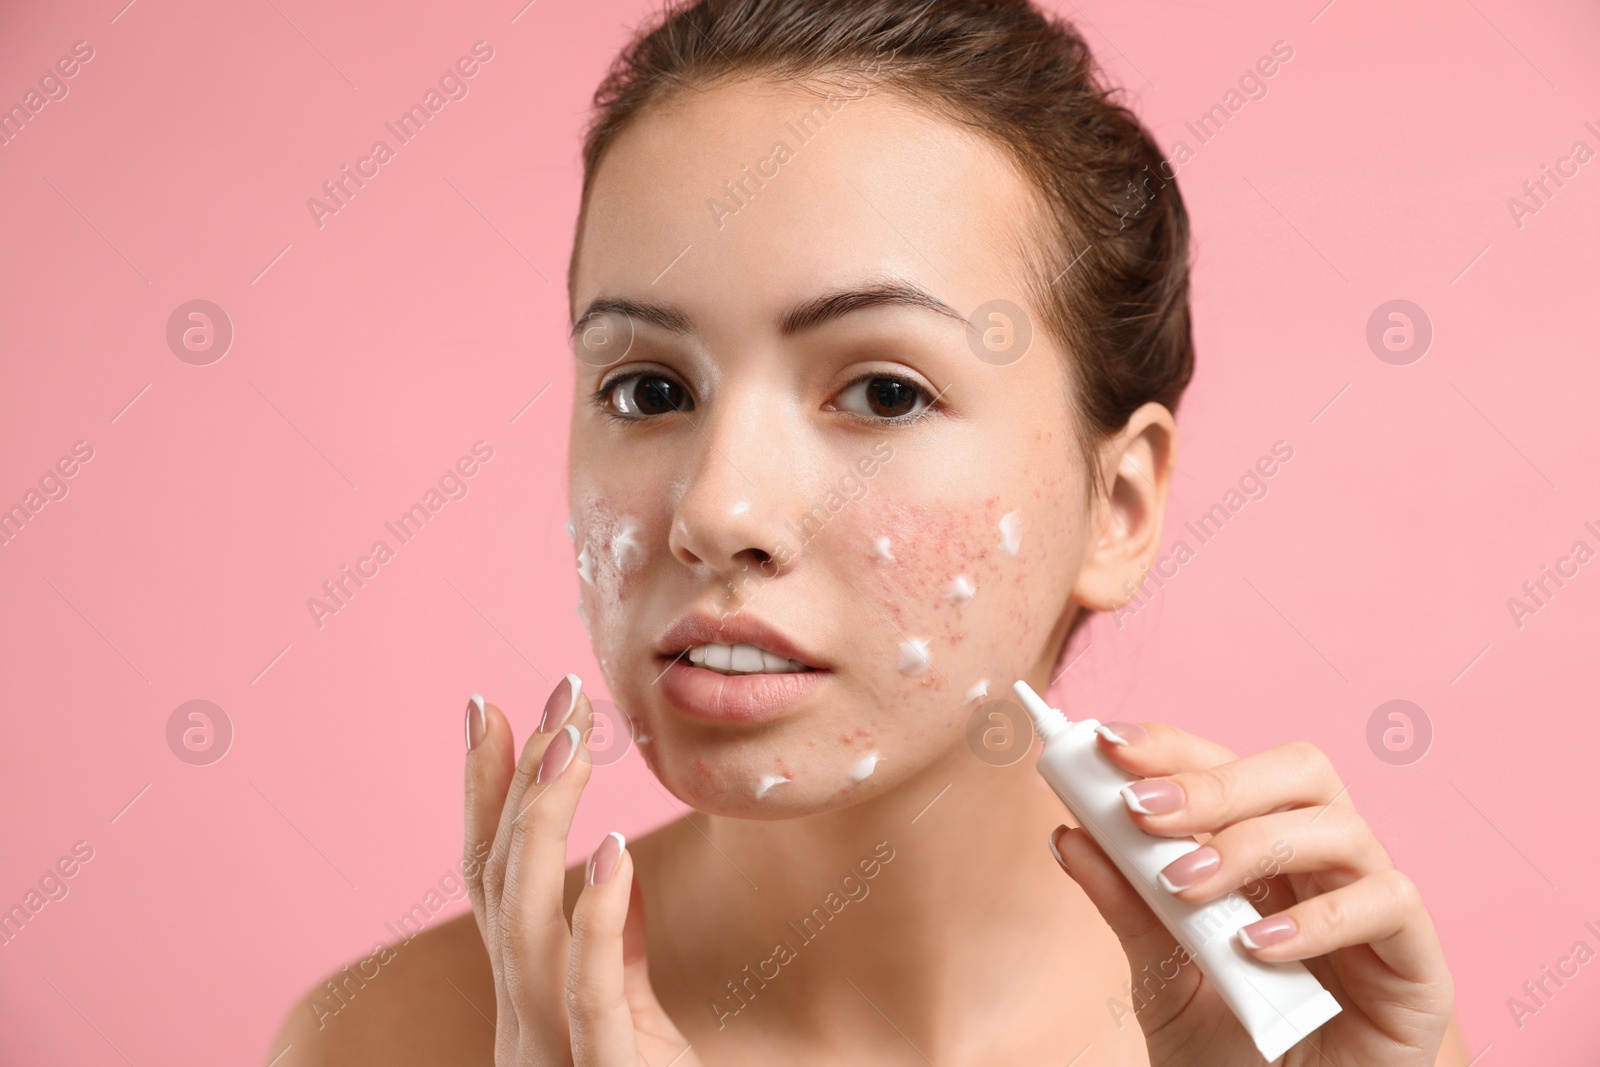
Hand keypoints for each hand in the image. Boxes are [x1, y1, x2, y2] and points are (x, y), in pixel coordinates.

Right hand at [463, 676, 699, 1066]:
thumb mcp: (628, 1018)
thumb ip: (613, 950)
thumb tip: (611, 869)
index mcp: (527, 992)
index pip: (492, 873)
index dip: (485, 789)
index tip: (486, 704)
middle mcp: (522, 1010)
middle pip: (498, 879)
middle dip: (517, 781)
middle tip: (551, 696)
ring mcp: (551, 1041)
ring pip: (525, 920)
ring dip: (545, 826)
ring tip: (573, 744)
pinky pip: (589, 991)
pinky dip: (595, 918)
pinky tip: (610, 853)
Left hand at [1049, 722, 1456, 1065]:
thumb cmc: (1234, 1051)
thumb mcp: (1161, 976)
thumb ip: (1126, 905)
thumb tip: (1069, 834)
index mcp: (1267, 851)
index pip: (1228, 766)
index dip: (1172, 747)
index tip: (1105, 743)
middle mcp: (1325, 864)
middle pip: (1296, 772)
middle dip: (1212, 781)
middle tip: (1139, 809)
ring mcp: (1377, 906)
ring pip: (1340, 828)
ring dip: (1251, 846)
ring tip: (1183, 887)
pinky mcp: (1419, 963)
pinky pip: (1388, 904)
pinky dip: (1319, 916)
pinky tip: (1257, 946)